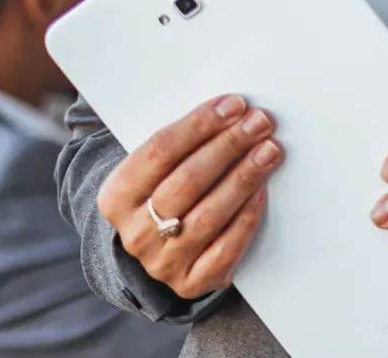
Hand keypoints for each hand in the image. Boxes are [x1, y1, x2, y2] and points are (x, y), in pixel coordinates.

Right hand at [97, 95, 282, 298]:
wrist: (159, 247)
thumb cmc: (165, 188)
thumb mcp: (159, 166)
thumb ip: (184, 140)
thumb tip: (231, 109)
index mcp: (117, 195)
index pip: (159, 152)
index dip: (199, 125)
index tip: (234, 104)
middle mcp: (135, 233)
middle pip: (186, 182)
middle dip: (228, 146)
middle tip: (260, 122)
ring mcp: (162, 262)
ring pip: (208, 215)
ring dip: (244, 177)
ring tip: (269, 150)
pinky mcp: (191, 283)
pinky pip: (224, 249)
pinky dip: (246, 216)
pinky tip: (262, 190)